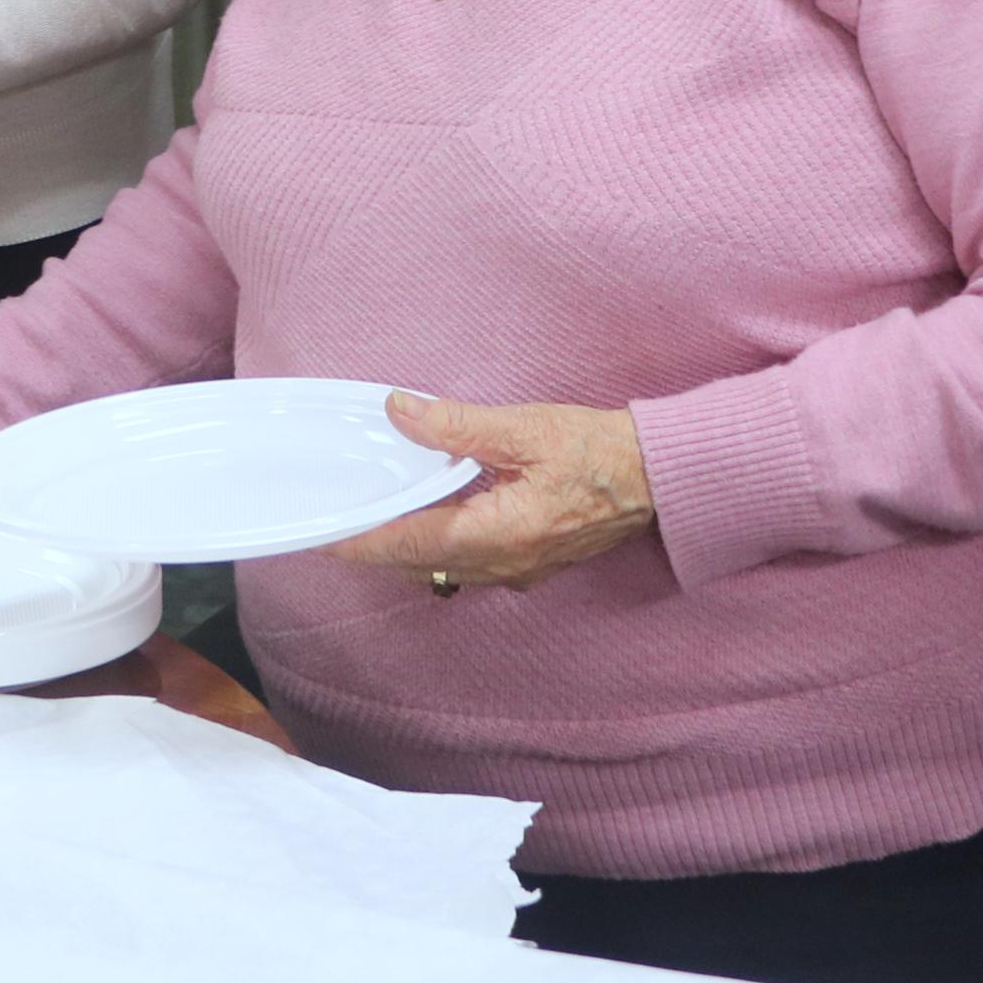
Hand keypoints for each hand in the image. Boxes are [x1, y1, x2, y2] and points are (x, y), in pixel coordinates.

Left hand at [323, 392, 653, 591]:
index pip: (410, 543)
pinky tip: (424, 516)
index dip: (360, 540)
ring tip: (368, 516)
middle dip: (374, 545)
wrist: (661, 479)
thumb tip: (398, 412)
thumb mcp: (526, 428)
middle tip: (333, 521)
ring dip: (404, 546)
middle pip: (419, 562)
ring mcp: (520, 570)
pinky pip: (467, 563)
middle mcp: (506, 564)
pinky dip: (435, 544)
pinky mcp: (530, 564)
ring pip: (442, 566)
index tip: (320, 534)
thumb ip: (457, 425)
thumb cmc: (602, 452)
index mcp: (501, 534)